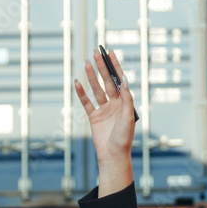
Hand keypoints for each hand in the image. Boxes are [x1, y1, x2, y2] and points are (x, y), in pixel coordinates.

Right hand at [74, 48, 135, 164]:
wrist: (113, 155)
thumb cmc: (124, 138)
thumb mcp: (128, 116)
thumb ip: (127, 98)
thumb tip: (124, 79)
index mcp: (125, 102)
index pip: (119, 79)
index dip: (115, 65)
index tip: (110, 52)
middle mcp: (115, 104)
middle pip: (107, 81)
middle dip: (102, 68)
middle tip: (96, 53)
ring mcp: (104, 110)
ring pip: (96, 89)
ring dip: (92, 77)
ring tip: (87, 64)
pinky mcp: (94, 117)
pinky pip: (86, 102)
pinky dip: (81, 93)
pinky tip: (77, 82)